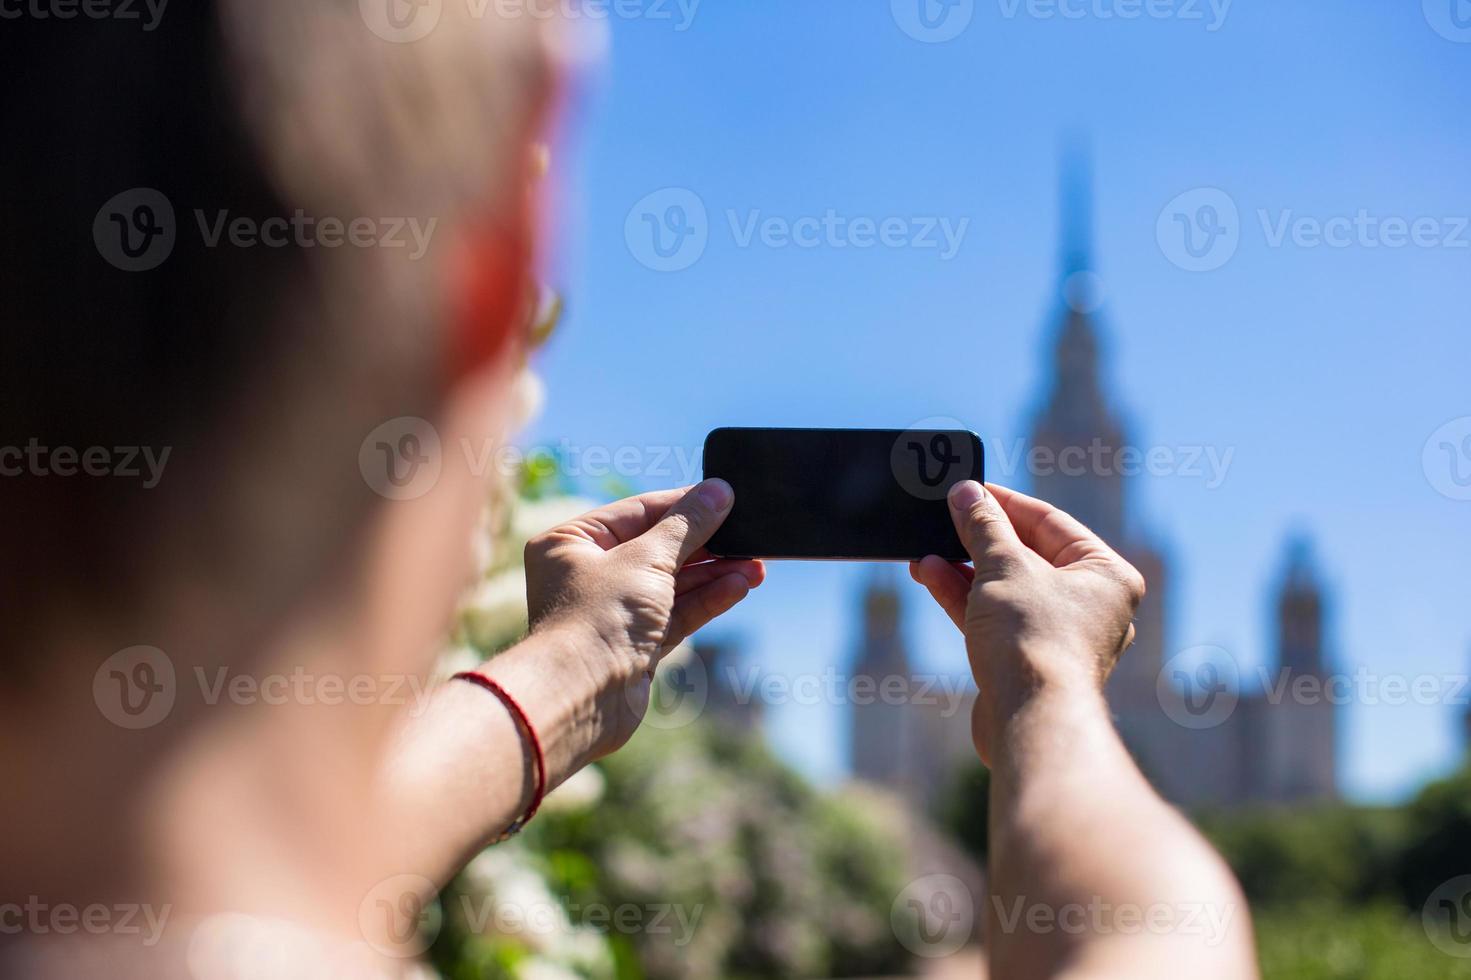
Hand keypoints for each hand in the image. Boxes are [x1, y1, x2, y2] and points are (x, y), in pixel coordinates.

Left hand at [523, 480, 764, 756]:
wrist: (582, 698)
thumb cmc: (599, 618)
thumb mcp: (647, 558)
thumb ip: (687, 525)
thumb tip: (718, 491)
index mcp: (572, 542)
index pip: (639, 511)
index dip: (685, 505)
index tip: (726, 497)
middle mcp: (588, 574)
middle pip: (658, 547)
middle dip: (707, 544)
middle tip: (750, 535)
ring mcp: (612, 611)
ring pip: (672, 583)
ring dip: (714, 573)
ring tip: (757, 565)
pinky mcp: (635, 644)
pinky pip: (676, 613)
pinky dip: (706, 600)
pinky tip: (739, 586)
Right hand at [909, 481, 1143, 762]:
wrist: (1029, 719)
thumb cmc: (1034, 639)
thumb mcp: (1003, 566)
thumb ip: (983, 526)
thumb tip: (967, 494)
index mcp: (1107, 575)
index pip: (1051, 522)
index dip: (1005, 503)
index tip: (970, 491)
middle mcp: (1091, 605)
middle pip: (1028, 556)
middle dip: (979, 540)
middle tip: (944, 519)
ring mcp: (1060, 636)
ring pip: (1007, 589)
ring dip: (964, 569)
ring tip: (925, 552)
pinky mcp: (1028, 661)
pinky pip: (996, 618)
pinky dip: (966, 598)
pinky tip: (931, 577)